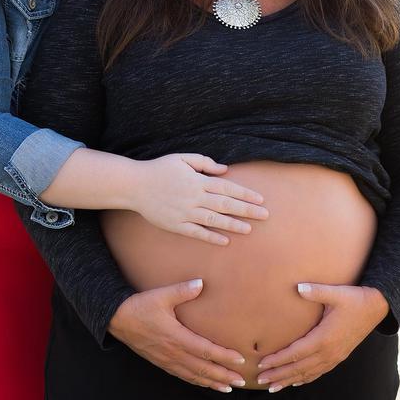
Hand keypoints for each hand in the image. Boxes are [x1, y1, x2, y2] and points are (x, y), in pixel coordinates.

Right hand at [108, 279, 247, 392]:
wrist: (118, 319)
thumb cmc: (140, 306)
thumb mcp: (161, 295)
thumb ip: (182, 290)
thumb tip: (201, 283)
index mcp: (176, 337)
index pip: (206, 350)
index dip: (224, 357)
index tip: (241, 360)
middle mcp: (173, 353)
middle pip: (204, 369)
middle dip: (224, 376)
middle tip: (242, 381)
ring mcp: (167, 360)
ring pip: (194, 376)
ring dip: (213, 382)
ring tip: (229, 387)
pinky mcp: (161, 362)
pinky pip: (183, 376)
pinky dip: (197, 381)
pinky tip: (206, 383)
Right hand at [131, 154, 268, 244]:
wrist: (135, 185)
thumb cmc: (159, 169)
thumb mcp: (182, 158)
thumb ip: (204, 163)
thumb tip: (224, 169)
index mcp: (197, 180)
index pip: (227, 188)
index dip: (244, 194)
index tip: (260, 200)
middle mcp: (194, 197)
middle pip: (225, 205)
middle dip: (246, 210)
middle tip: (265, 215)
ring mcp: (185, 212)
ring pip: (214, 220)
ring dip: (233, 225)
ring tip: (249, 229)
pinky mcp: (176, 225)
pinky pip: (197, 232)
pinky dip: (211, 237)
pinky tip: (225, 241)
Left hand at [255, 283, 389, 391]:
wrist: (376, 308)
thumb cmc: (354, 299)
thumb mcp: (336, 293)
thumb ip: (316, 291)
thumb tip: (298, 287)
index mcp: (324, 338)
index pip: (295, 353)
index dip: (278, 360)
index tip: (262, 364)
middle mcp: (328, 352)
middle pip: (298, 368)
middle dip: (278, 375)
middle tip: (260, 380)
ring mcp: (334, 357)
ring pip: (307, 374)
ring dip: (288, 380)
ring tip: (272, 387)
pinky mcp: (338, 357)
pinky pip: (318, 372)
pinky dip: (305, 379)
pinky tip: (295, 382)